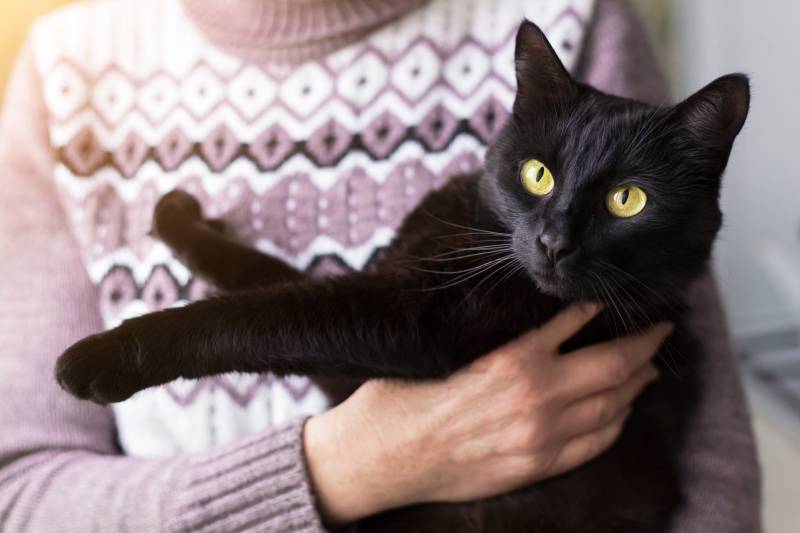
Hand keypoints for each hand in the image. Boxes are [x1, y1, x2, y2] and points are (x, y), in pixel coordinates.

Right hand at [303, 303, 671, 525]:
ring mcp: (542, 435)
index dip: (608, 309)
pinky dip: (616, 421)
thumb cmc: (404, 396)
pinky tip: (622, 410)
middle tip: (662, 329)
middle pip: (614, 364)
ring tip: (649, 368)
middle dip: (645, 344)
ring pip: (612, 404)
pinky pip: (595, 442)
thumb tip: (533, 319)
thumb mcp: (450, 348)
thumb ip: (500, 337)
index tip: (622, 299)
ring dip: (637, 382)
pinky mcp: (536, 465)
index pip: (579, 322)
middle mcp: (537, 394)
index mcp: (513, 356)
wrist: (384, 456)